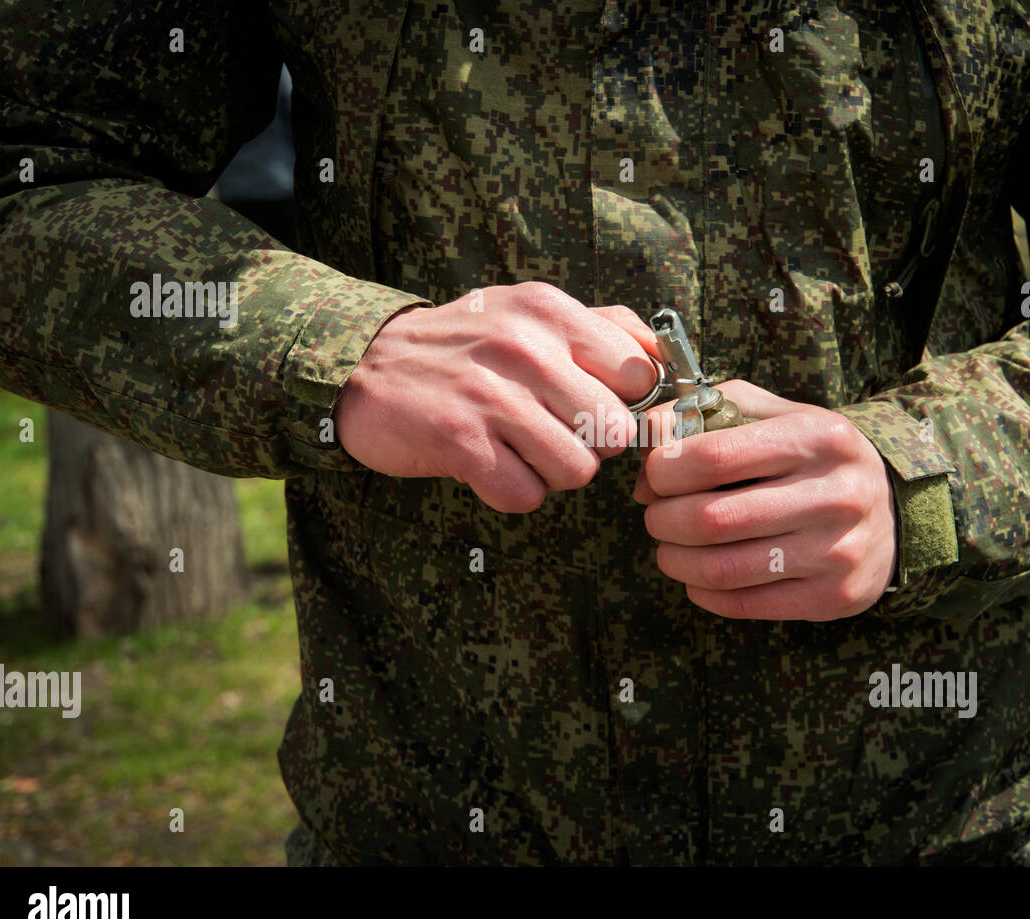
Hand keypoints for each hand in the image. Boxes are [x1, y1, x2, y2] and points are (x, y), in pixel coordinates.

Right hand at [334, 282, 658, 511]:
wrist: (362, 363)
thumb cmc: (465, 344)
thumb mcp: (531, 311)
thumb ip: (604, 327)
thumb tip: (667, 359)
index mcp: (551, 311)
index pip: (642, 374)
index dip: (628, 404)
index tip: (596, 406)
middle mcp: (525, 348)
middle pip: (616, 433)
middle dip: (591, 445)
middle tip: (551, 431)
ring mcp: (491, 396)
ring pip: (578, 470)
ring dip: (552, 472)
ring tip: (518, 448)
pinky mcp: (459, 441)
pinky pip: (526, 495)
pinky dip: (513, 492)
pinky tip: (489, 465)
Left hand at [633, 380, 897, 620]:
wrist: (894, 511)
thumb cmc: (815, 457)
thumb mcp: (778, 414)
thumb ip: (711, 411)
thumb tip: (649, 446)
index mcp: (819, 438)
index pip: (714, 456)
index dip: (664, 468)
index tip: (655, 474)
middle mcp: (836, 494)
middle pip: (712, 518)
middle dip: (663, 519)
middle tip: (655, 515)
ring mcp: (838, 551)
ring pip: (723, 568)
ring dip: (675, 559)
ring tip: (669, 546)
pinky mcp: (834, 597)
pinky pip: (744, 604)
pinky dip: (703, 592)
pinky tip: (698, 576)